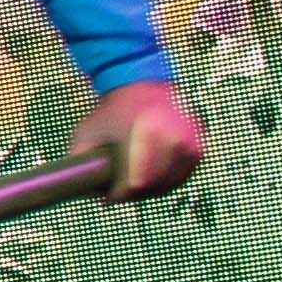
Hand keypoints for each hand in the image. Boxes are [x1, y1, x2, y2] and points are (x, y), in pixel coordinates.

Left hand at [85, 76, 210, 199]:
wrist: (141, 82)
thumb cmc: (111, 109)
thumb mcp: (87, 132)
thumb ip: (80, 161)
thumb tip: (86, 193)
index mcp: (150, 136)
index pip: (135, 184)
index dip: (118, 196)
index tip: (107, 198)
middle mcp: (177, 140)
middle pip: (154, 187)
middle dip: (134, 194)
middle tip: (118, 193)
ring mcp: (192, 144)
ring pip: (171, 184)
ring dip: (152, 189)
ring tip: (134, 185)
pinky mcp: (200, 146)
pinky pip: (183, 175)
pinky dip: (168, 180)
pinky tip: (152, 177)